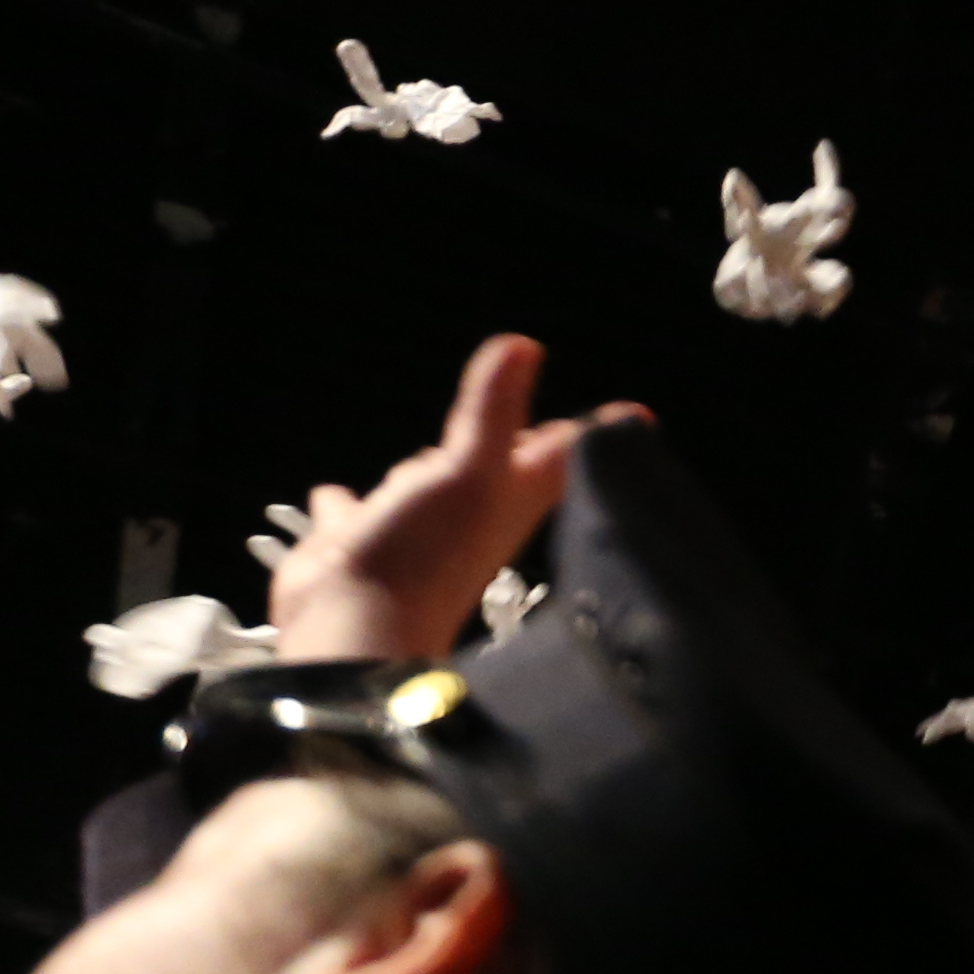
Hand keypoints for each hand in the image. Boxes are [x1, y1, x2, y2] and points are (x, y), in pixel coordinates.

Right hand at [260, 332, 590, 661]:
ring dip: (432, 468)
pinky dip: (349, 502)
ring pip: (431, 488)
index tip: (636, 415)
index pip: (561, 453)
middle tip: (543, 427)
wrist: (352, 628)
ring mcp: (417, 531)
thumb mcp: (467, 470)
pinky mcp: (362, 543)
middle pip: (502, 467)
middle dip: (516, 444)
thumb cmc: (424, 552)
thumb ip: (493, 410)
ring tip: (439, 449)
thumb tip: (525, 345)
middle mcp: (471, 513)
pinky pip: (357, 513)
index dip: (593, 431)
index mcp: (509, 496)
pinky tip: (337, 495)